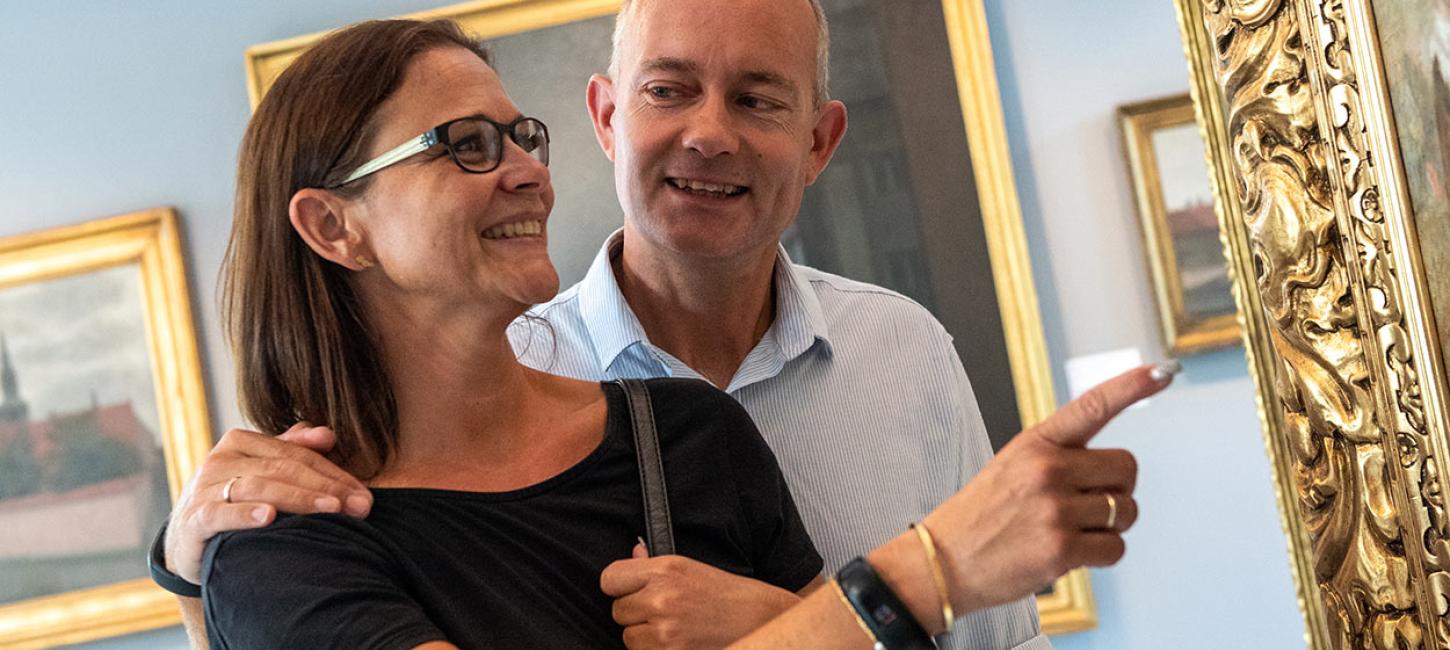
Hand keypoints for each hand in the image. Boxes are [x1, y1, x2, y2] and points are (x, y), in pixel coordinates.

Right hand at [163, 422, 371, 583]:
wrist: (188, 539)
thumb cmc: (235, 501)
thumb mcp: (262, 472)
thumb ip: (293, 449)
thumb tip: (328, 434)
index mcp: (241, 442)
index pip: (297, 454)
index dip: (334, 474)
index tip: (363, 495)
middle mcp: (221, 459)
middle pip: (283, 468)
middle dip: (326, 488)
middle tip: (359, 507)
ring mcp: (204, 488)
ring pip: (259, 486)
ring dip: (298, 498)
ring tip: (331, 510)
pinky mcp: (194, 518)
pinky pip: (220, 513)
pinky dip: (245, 514)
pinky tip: (269, 518)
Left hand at [600, 544, 800, 648]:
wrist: (760, 620)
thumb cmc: (728, 594)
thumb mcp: (691, 568)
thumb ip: (654, 565)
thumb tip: (632, 554)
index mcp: (666, 569)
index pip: (609, 578)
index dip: (619, 587)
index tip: (631, 591)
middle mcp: (662, 597)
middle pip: (618, 611)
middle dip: (635, 614)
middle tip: (663, 613)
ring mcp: (666, 629)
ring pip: (628, 638)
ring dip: (644, 638)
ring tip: (673, 629)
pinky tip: (678, 643)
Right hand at [924, 363, 1174, 613]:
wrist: (944, 562)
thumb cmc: (982, 515)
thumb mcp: (1012, 467)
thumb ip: (1058, 457)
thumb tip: (1117, 470)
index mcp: (1035, 443)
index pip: (1092, 406)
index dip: (1132, 387)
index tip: (1163, 371)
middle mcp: (1047, 470)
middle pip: (1127, 469)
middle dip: (1118, 489)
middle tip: (1085, 505)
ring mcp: (1054, 509)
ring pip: (1127, 511)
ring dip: (1111, 526)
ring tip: (1071, 531)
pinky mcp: (1061, 549)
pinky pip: (1116, 548)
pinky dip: (1102, 554)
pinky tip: (1070, 553)